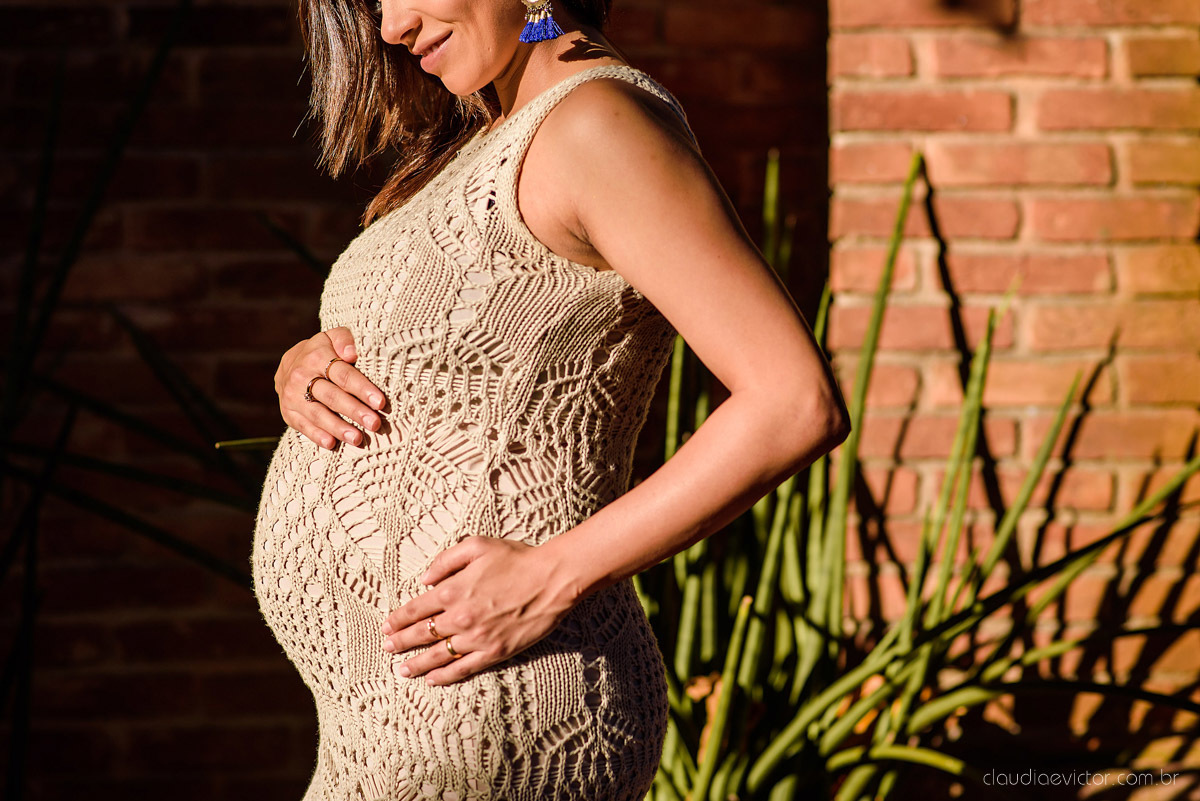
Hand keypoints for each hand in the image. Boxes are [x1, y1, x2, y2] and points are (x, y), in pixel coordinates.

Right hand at [274, 326, 385, 449]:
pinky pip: (302, 426)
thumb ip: (344, 339)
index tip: (380, 402)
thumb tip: (352, 353)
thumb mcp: (333, 337)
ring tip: (358, 439)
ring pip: (318, 414)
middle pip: (332, 396)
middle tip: (375, 424)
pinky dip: (316, 435)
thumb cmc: (323, 350)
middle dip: (355, 411)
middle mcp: (301, 376)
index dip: (362, 388)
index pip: (343, 374)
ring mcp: (292, 396)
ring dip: (339, 428)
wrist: (290, 363)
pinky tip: (332, 444)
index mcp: (316, 356)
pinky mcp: (288, 412)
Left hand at [381, 536, 577, 685]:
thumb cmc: (517, 558)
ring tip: (402, 670)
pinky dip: (445, 675)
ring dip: (416, 663)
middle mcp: (460, 616)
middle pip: (422, 633)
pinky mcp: (494, 651)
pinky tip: (432, 679)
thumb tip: (424, 578)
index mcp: (453, 590)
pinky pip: (463, 668)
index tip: (386, 625)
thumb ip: (446, 560)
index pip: (416, 609)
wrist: (552, 578)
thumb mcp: (477, 545)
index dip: (398, 619)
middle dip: (401, 641)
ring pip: (438, 655)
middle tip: (387, 648)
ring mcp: (476, 637)